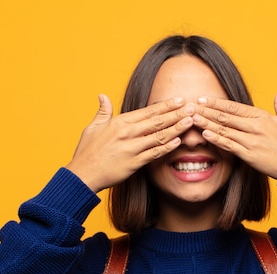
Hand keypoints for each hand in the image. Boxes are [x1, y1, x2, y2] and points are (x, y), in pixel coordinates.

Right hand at [66, 95, 194, 191]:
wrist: (82, 174)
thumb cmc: (87, 151)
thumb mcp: (92, 127)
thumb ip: (103, 111)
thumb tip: (102, 95)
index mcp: (120, 122)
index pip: (148, 111)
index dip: (165, 105)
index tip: (179, 100)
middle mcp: (127, 133)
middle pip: (157, 121)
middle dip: (177, 113)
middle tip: (193, 107)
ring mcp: (131, 148)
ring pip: (159, 136)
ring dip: (176, 128)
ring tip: (191, 121)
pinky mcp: (133, 163)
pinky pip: (154, 154)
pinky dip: (167, 147)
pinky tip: (179, 141)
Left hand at [193, 87, 276, 178]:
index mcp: (262, 116)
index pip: (234, 107)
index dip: (217, 102)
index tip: (203, 98)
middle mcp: (255, 127)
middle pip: (226, 116)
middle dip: (206, 111)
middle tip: (190, 106)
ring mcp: (251, 141)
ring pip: (225, 130)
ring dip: (207, 123)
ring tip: (193, 118)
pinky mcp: (249, 155)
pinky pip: (230, 145)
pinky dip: (217, 139)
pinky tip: (206, 134)